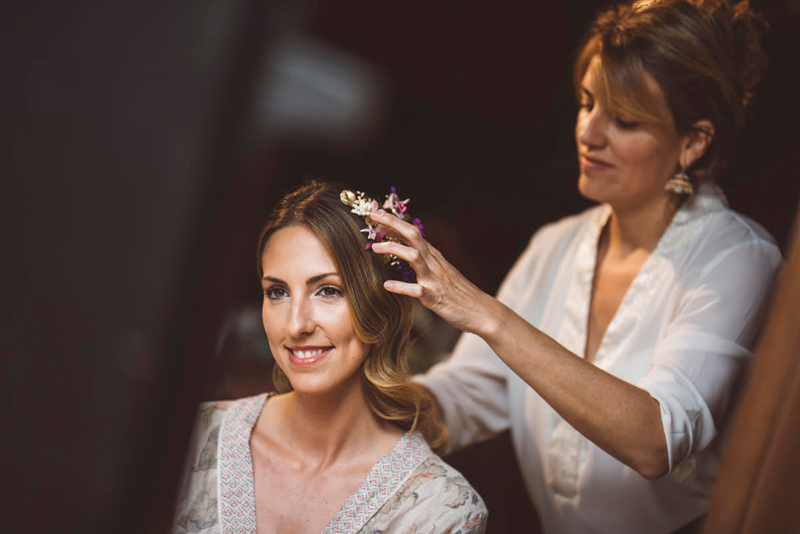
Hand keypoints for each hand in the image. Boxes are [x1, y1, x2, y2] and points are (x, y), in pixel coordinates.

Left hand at [369, 209, 498, 335]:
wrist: (481, 311)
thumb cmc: (458, 293)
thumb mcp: (442, 271)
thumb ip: (426, 259)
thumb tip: (408, 248)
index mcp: (434, 256)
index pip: (414, 233)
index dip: (396, 222)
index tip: (377, 214)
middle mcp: (434, 263)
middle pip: (414, 236)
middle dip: (393, 224)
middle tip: (373, 216)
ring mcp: (434, 279)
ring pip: (414, 257)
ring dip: (394, 249)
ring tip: (375, 247)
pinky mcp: (434, 297)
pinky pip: (416, 290)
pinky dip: (401, 287)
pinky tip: (386, 285)